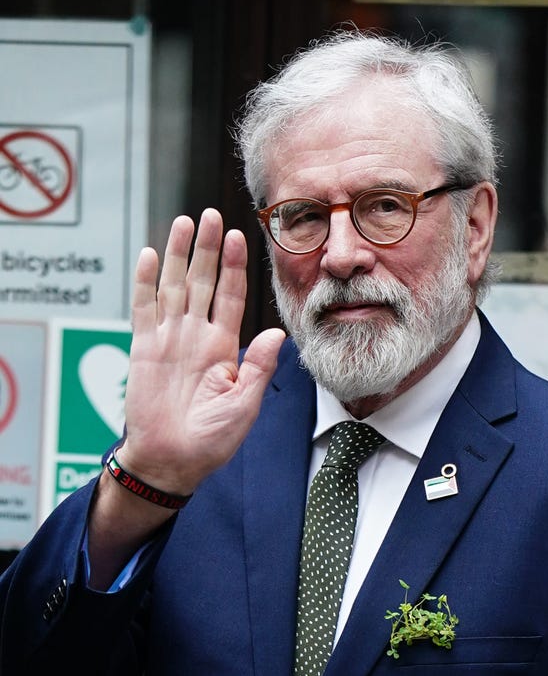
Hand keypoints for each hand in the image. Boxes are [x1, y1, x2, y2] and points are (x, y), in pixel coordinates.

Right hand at [117, 208, 284, 493]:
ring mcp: (169, 339)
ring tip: (184, 223)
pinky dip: (147, 282)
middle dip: (208, 248)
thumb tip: (276, 332)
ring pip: (174, 287)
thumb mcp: (244, 404)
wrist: (173, 460)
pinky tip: (152, 255)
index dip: (234, 266)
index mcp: (223, 346)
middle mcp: (196, 336)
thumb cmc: (212, 439)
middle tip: (212, 215)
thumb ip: (258, 367)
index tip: (241, 236)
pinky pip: (144, 309)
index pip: (230, 296)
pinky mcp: (143, 348)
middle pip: (202, 281)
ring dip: (178, 255)